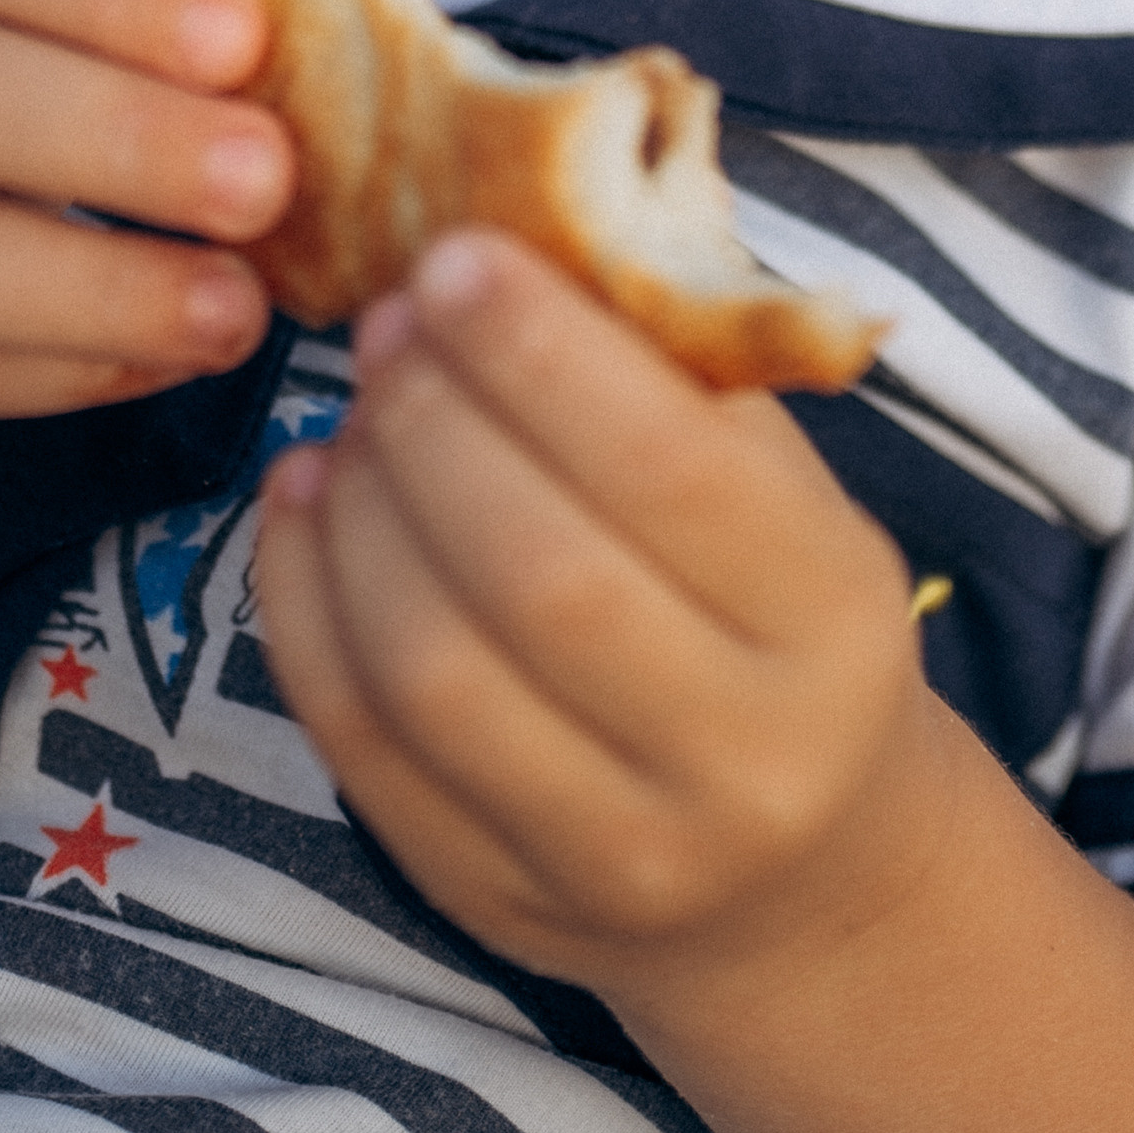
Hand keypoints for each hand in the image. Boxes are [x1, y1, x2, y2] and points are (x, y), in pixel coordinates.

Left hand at [253, 231, 942, 1004]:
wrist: (805, 878)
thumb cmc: (785, 627)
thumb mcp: (795, 501)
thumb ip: (688, 385)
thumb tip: (538, 231)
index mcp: (830, 621)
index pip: (673, 473)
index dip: (544, 357)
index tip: (458, 256)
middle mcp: (738, 758)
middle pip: (540, 575)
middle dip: (437, 422)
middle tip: (390, 322)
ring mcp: (612, 854)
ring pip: (432, 667)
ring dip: (361, 509)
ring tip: (350, 412)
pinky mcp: (491, 900)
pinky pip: (361, 744)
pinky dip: (303, 603)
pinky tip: (303, 502)